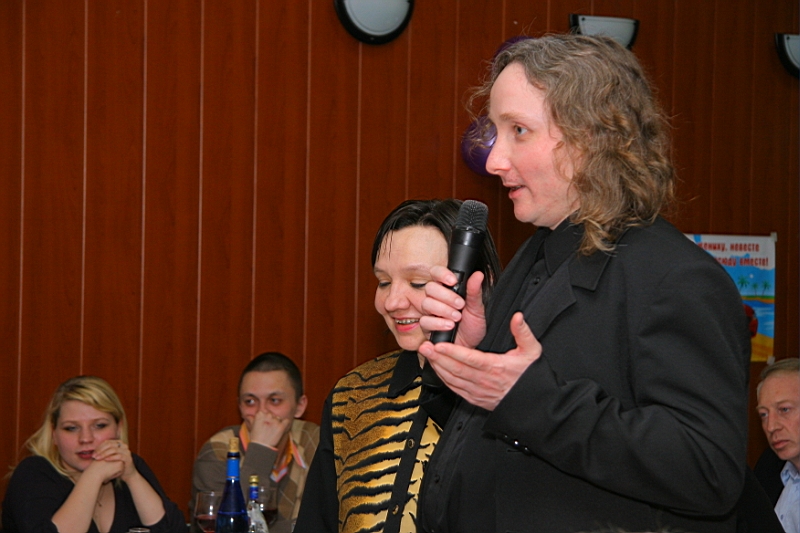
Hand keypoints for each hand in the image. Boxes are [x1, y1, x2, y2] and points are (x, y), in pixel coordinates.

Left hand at [85, 439, 129, 482]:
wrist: (127, 473)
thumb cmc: (117, 464)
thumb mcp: (111, 457)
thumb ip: (105, 453)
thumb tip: (93, 452)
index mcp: (119, 443)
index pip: (107, 442)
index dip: (99, 447)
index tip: (93, 454)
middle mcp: (123, 446)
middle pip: (110, 445)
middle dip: (101, 450)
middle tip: (94, 456)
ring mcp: (126, 451)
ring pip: (114, 450)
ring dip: (104, 454)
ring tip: (98, 458)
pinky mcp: (128, 458)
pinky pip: (119, 456)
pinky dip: (112, 457)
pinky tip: (106, 460)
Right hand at [248, 410, 291, 448]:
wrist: (261, 447)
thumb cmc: (256, 437)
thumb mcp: (252, 427)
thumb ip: (251, 419)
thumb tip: (249, 416)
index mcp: (260, 414)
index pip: (265, 413)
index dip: (265, 419)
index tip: (263, 424)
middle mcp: (268, 415)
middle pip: (272, 415)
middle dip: (271, 421)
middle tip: (268, 429)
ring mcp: (275, 420)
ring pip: (278, 418)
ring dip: (277, 423)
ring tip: (273, 431)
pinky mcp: (281, 426)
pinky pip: (286, 421)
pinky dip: (285, 424)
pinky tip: (281, 428)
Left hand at [418, 312, 540, 409]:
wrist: (533, 403)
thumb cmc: (531, 377)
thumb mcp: (532, 351)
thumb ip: (523, 333)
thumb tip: (517, 317)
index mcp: (496, 367)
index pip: (470, 359)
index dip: (453, 352)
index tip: (440, 345)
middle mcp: (484, 381)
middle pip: (456, 369)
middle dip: (438, 357)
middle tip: (425, 347)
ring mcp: (479, 392)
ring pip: (453, 380)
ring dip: (438, 367)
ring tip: (427, 356)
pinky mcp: (476, 399)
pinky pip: (456, 390)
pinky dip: (445, 380)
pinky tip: (438, 371)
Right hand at [420, 267, 486, 348]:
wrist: (470, 348)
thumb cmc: (472, 327)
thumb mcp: (477, 309)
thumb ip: (475, 292)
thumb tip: (478, 275)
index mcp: (447, 290)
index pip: (436, 273)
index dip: (441, 274)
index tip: (453, 281)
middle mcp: (436, 299)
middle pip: (430, 288)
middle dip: (445, 296)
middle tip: (460, 305)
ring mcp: (429, 313)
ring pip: (426, 303)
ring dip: (443, 310)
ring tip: (457, 317)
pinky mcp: (426, 327)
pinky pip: (425, 321)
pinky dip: (438, 323)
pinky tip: (449, 326)